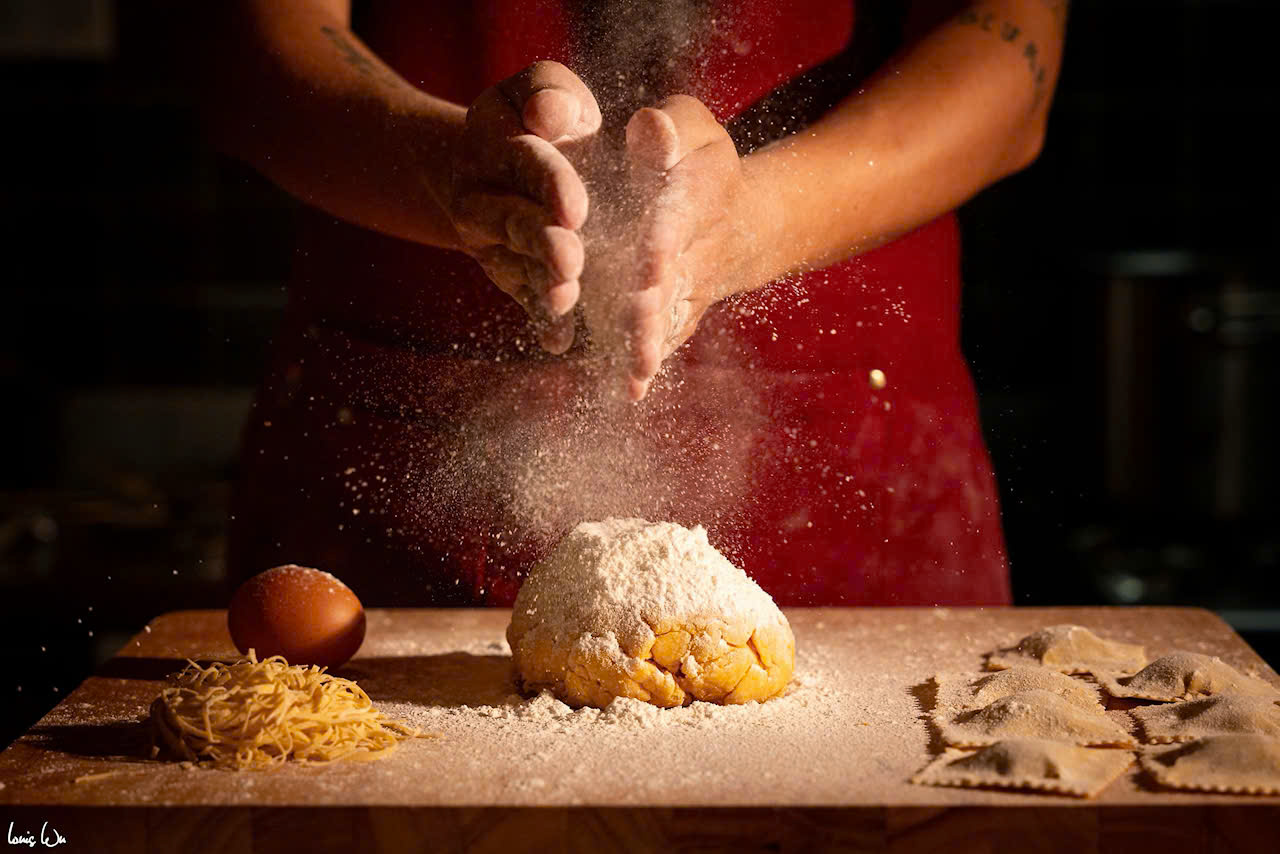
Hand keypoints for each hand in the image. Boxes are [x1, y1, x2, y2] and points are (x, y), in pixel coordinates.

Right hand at [445, 61, 600, 352]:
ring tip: (566, 300)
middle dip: (543, 243)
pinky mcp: (510, 275)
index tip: (575, 206)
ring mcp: (494, 243)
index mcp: (497, 144)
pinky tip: (560, 342)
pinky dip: (542, 322)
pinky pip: (524, 300)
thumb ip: (550, 93)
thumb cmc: (539, 118)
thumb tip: (551, 115)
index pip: (526, 161)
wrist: (491, 164)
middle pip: (517, 221)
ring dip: (542, 286)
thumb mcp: (542, 91)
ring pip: (518, 266)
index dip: (549, 183)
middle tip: (570, 261)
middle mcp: (485, 197)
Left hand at [583, 95, 756, 398]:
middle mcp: (696, 248)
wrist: (739, 217)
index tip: (650, 259)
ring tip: (637, 366)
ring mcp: (689, 288)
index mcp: (697, 195)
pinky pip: (667, 340)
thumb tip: (647, 128)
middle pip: (676, 275)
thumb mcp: (689, 127)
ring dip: (653, 339)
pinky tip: (633, 391)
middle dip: (657, 297)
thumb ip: (667, 127)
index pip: (679, 215)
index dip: (666, 237)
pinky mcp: (677, 315)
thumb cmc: (696, 162)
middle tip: (637, 316)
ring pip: (671, 316)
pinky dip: (651, 364)